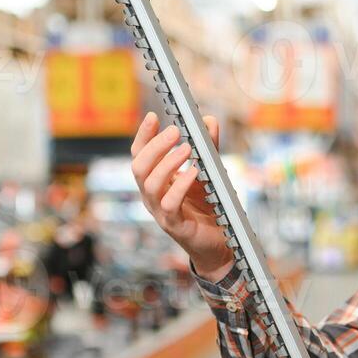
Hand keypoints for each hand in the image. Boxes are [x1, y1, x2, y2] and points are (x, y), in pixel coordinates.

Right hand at [130, 111, 233, 280]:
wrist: (218, 241)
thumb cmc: (207, 206)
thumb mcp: (208, 171)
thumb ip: (207, 147)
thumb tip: (207, 121)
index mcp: (155, 180)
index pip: (140, 154)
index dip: (144, 135)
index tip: (153, 116)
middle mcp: (152, 195)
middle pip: (139, 167)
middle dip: (155, 146)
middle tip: (174, 131)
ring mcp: (160, 211)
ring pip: (150, 185)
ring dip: (167, 163)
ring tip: (187, 149)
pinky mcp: (174, 226)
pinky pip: (169, 205)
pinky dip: (180, 187)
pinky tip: (194, 173)